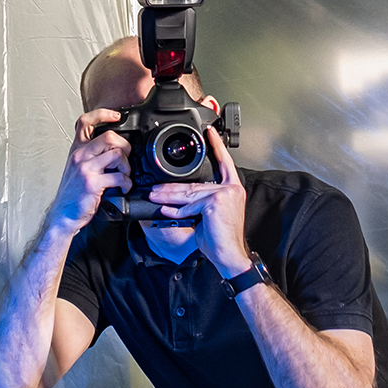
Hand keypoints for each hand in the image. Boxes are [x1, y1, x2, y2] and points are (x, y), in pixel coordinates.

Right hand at [48, 109, 132, 235]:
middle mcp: (80, 155)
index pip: (85, 121)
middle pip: (109, 136)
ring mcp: (85, 168)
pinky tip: (123, 187)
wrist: (63, 214)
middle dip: (125, 146)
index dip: (102, 114)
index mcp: (76, 149)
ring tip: (124, 175)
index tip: (116, 116)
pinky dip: (126, 183)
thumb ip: (91, 154)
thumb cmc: (73, 193)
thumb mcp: (77, 167)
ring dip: (127, 166)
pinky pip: (118, 176)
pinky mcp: (92, 183)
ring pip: (117, 154)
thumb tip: (114, 146)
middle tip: (126, 158)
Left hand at [148, 126, 251, 276]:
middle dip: (171, 187)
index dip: (216, 146)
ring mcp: (225, 194)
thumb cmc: (220, 238)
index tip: (209, 131)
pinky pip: (190, 205)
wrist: (230, 256)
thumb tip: (177, 199)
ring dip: (168, 196)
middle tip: (155, 188)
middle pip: (195, 183)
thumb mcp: (208, 214)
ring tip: (154, 196)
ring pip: (189, 193)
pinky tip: (165, 210)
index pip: (224, 162)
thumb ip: (198, 201)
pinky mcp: (216, 202)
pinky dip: (176, 210)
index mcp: (232, 188)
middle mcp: (232, 188)